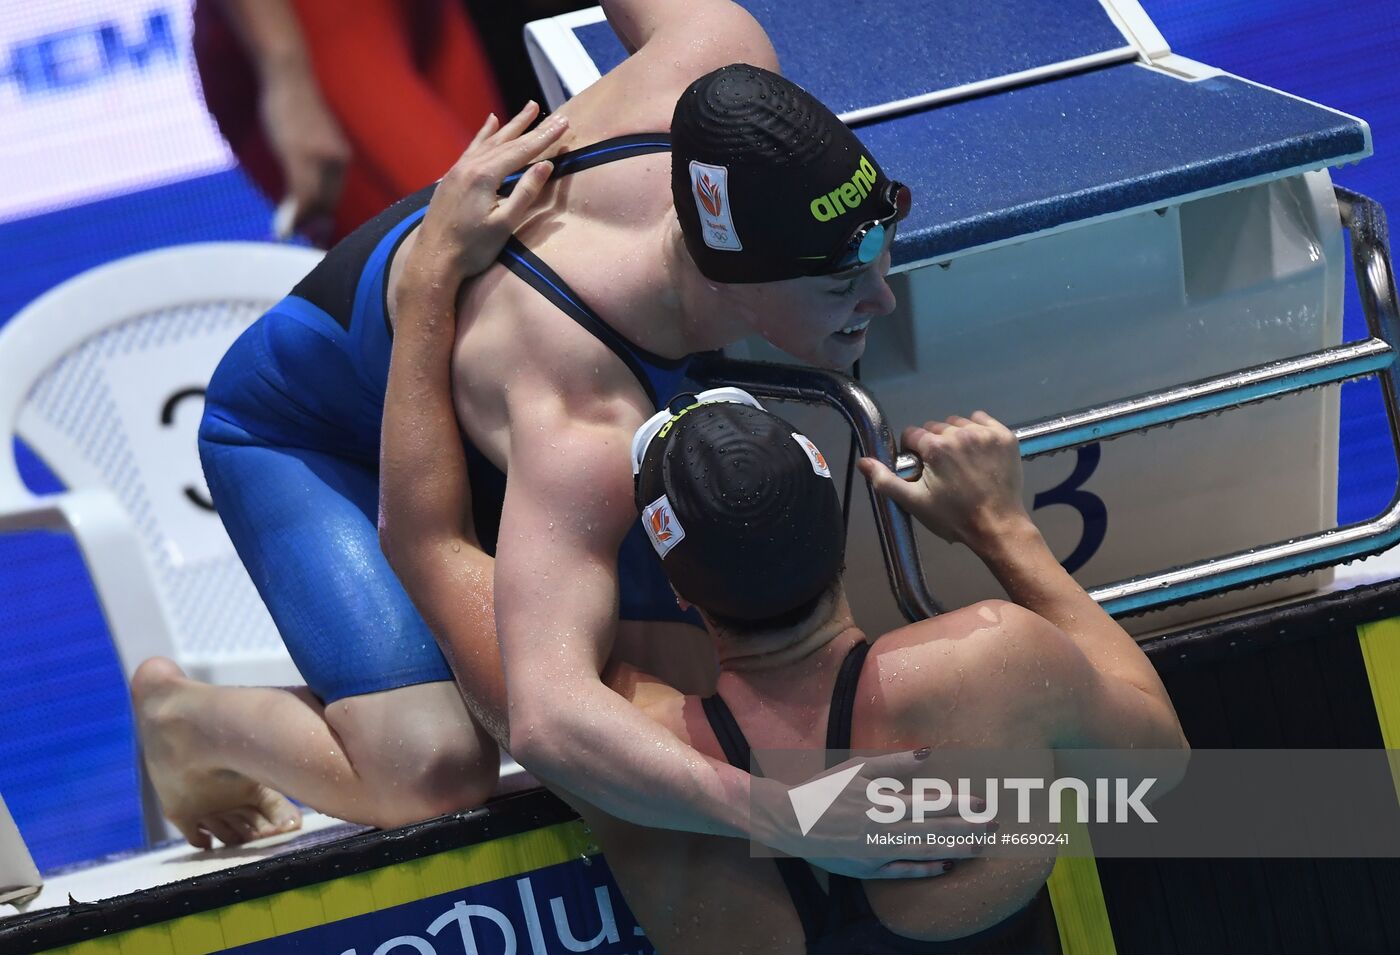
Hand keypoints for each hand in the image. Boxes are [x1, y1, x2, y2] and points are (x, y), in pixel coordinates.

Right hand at [260, 69, 349, 243]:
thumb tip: (303, 189)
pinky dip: (292, 218)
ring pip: (316, 206)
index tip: (312, 241)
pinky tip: (280, 231)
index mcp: (340, 160)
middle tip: (292, 242)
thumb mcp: (306, 138)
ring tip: (282, 238)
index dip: (321, 222)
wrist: (287, 75)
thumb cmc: (291, 106)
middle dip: (312, 229)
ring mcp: (321, 161)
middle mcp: (338, 162)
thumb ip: (309, 163)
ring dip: (299, 227)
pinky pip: (301, 197)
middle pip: (327, 207)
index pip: (334, 199)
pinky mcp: (302, 157)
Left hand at [410, 102, 568, 281]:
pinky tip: (490, 122)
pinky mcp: (452, 177)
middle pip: (508, 141)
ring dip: (511, 125)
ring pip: (490, 141)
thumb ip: (526, 193)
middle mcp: (470, 165)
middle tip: (554, 114)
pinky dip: (484, 134)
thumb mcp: (504, 224)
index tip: (564, 123)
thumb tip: (546, 166)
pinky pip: (472, 147)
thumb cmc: (471, 248)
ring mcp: (458, 169)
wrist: (433, 260)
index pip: (522, 150)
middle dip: (533, 127)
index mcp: (485, 175)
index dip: (545, 137)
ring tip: (528, 108)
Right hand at [755, 750, 992, 878]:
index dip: (958, 803)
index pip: (930, 803)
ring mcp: (876, 853)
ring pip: (924, 852)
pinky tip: (945, 866)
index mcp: (881, 803)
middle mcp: (882, 830)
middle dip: (967, 828)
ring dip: (955, 849)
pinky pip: (902, 871)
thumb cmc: (822, 790)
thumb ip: (893, 763)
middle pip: (933, 830)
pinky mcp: (868, 870)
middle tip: (995, 825)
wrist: (789, 821)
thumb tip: (928, 753)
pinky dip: (924, 869)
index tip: (982, 802)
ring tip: (981, 846)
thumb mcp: (855, 769)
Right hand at [858, 411, 1027, 548]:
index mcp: (935, 447)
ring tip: (959, 460)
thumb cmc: (954, 517)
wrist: (997, 526)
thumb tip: (862, 462)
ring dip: (953, 436)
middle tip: (940, 469)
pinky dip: (977, 429)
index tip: (920, 468)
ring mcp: (984, 434)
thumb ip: (886, 480)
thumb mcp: (915, 503)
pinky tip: (976, 449)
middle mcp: (959, 433)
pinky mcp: (1004, 436)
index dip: (912, 451)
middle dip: (932, 444)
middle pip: (934, 428)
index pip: (912, 434)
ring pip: (957, 423)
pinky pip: (982, 419)